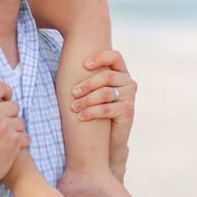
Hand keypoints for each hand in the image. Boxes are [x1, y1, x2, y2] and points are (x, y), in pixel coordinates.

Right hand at [0, 81, 27, 196]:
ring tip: (6, 138)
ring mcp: (5, 128)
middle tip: (4, 125)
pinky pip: (26, 136)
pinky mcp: (15, 142)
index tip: (6, 98)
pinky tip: (14, 146)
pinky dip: (22, 142)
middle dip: (10, 115)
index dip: (5, 92)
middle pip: (13, 105)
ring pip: (21, 121)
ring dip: (16, 129)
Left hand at [70, 50, 136, 172]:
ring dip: (86, 100)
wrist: (109, 140)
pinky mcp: (128, 111)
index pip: (115, 56)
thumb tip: (67, 62)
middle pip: (107, 76)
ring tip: (74, 107)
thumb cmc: (97, 112)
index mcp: (121, 73)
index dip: (100, 58)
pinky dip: (91, 112)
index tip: (83, 65)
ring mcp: (130, 96)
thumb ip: (90, 77)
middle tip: (73, 93)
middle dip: (87, 84)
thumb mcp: (94, 91)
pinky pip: (107, 108)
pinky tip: (81, 116)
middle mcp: (129, 82)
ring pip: (105, 92)